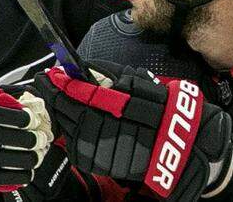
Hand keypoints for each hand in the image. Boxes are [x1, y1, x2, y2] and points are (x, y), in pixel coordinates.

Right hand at [0, 87, 54, 192]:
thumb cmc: (4, 120)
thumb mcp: (9, 104)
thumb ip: (17, 99)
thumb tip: (32, 103)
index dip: (12, 116)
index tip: (32, 120)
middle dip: (21, 138)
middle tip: (41, 139)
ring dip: (20, 158)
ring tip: (38, 156)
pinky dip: (13, 176)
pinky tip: (29, 173)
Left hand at [32, 66, 232, 201]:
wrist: (188, 148)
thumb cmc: (169, 111)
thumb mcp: (149, 86)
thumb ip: (117, 76)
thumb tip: (87, 67)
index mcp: (135, 106)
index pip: (92, 93)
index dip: (70, 84)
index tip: (55, 74)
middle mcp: (124, 129)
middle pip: (80, 112)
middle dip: (59, 98)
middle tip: (44, 83)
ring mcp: (115, 150)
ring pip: (78, 131)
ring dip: (62, 114)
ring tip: (53, 100)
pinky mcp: (109, 165)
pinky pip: (82, 149)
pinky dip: (72, 134)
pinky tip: (67, 122)